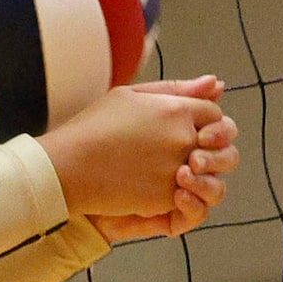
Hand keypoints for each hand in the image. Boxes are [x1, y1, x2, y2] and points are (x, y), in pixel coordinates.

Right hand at [38, 76, 237, 238]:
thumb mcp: (129, 96)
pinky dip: (168, 194)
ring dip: (189, 173)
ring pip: (203, 173)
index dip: (201, 122)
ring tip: (159, 171)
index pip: (214, 113)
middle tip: (176, 154)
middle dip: (205, 148)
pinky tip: (142, 186)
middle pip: (217, 144)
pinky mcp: (164, 197)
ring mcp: (175, 169)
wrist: (65, 168)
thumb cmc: (91, 128)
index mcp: (176, 109)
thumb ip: (176, 89)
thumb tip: (216, 84)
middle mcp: (183, 138)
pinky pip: (182, 196)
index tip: (179, 130)